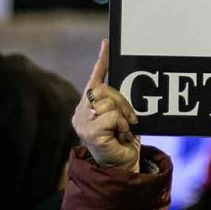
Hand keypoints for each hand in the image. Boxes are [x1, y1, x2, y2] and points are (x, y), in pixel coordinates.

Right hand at [73, 39, 140, 171]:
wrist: (122, 167)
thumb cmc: (122, 143)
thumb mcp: (121, 118)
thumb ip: (117, 103)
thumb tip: (125, 83)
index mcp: (89, 106)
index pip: (95, 78)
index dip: (102, 61)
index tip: (107, 42)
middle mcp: (81, 112)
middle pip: (103, 89)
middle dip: (122, 101)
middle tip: (130, 119)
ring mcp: (82, 122)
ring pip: (108, 102)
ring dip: (123, 117)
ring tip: (123, 131)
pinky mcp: (88, 131)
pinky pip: (110, 116)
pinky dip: (121, 125)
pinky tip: (120, 137)